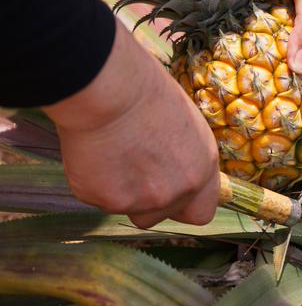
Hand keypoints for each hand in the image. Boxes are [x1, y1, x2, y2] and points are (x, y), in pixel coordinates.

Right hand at [43, 20, 219, 228]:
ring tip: (114, 155)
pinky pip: (98, 199)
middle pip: (159, 216)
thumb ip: (186, 157)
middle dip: (146, 199)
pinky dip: (94, 182)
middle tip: (131, 166)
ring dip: (121, 193)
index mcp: (203, 168)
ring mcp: (143, 200)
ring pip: (129, 210)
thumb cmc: (146, 92)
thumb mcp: (185, 124)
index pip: (201, 213)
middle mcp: (179, 190)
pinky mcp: (108, 200)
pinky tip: (96, 152)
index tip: (170, 192)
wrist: (112, 90)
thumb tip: (179, 170)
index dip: (184, 205)